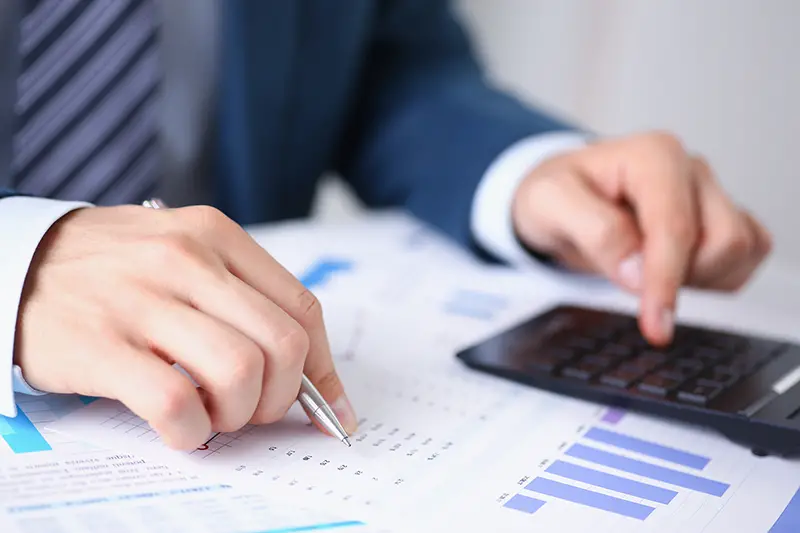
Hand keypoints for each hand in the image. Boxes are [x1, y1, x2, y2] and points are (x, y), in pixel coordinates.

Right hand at [14, 205, 356, 449]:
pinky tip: (180, 428)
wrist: (19, 261)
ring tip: (213, 414)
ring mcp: (144, 301)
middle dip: (281, 397)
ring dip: (238, 415)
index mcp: (217, 235)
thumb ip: (244, 298)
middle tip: (253, 409)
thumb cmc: (117, 266)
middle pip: (282, 346)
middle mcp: (187, 260)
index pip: (302, 308)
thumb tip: (308, 372)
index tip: (327, 404)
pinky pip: (176, 403)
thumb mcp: (186, 253)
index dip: (323, 368)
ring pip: (240, 373)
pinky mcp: (103, 345)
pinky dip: (192, 432)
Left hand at [512, 131, 771, 344]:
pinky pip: (747, 258)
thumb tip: (637, 273)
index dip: (666, 280)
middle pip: (721, 241)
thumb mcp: (550, 204)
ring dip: (697, 278)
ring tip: (645, 267)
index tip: (655, 323)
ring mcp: (710, 193)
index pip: (676, 227)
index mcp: (652, 156)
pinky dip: (716, 278)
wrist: (561, 200)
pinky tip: (673, 271)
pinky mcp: (724, 218)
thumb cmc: (556, 195)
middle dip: (679, 275)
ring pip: (739, 251)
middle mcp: (689, 170)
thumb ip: (594, 231)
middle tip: (629, 274)